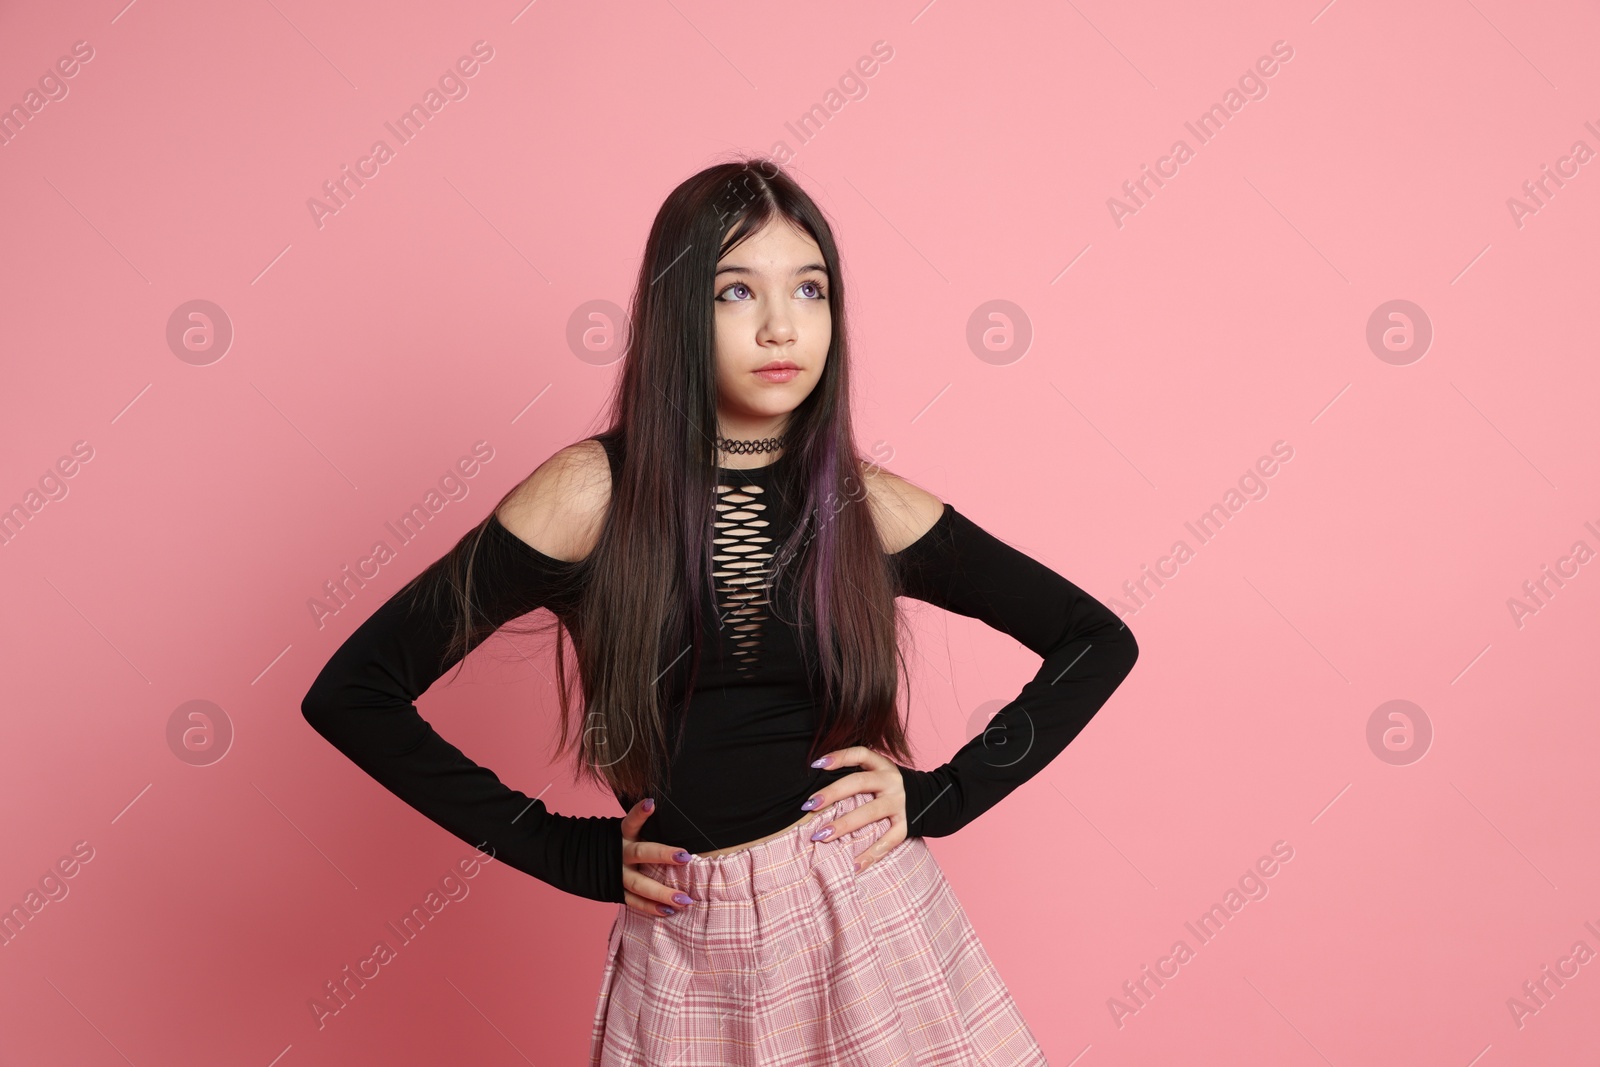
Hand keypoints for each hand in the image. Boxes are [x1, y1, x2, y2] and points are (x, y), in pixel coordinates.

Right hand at [621, 797, 695, 917]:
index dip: (639, 813)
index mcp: (621, 834)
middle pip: (641, 853)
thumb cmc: (615, 842)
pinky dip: (650, 907)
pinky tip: (669, 911)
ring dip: (662, 893)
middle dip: (663, 855)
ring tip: (684, 900)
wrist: (578, 858)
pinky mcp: (614, 891)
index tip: (651, 804)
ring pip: (639, 884)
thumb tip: (672, 814)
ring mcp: (616, 874)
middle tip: (686, 858)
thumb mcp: (623, 831)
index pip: (631, 821)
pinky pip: (633, 901)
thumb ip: (643, 828)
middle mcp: (619, 853)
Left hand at [802, 746, 907, 873]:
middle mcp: (891, 782)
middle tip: (810, 805)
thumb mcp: (879, 773)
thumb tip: (817, 785)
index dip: (839, 757)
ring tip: (821, 835)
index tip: (816, 764)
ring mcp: (899, 804)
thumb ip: (856, 774)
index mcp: (882, 765)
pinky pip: (887, 842)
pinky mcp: (906, 825)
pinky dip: (870, 855)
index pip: (859, 754)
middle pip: (859, 783)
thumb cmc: (890, 787)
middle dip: (832, 793)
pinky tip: (852, 866)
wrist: (932, 800)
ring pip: (869, 813)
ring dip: (843, 825)